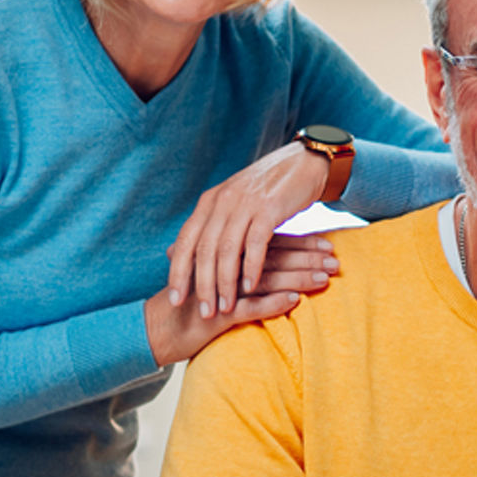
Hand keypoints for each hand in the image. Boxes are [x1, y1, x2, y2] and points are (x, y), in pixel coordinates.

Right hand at [148, 235, 337, 365]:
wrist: (154, 329)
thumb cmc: (192, 307)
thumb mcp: (220, 284)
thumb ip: (243, 269)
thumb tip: (275, 263)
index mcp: (229, 255)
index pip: (272, 244)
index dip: (301, 243)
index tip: (329, 243)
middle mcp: (227, 267)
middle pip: (274, 258)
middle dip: (308, 258)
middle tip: (337, 260)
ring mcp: (221, 289)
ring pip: (266, 279)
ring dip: (298, 278)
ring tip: (325, 278)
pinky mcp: (215, 313)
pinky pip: (247, 307)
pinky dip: (271, 303)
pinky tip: (294, 301)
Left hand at [167, 141, 331, 317]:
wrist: (304, 163)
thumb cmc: (266, 191)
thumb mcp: (231, 204)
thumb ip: (206, 227)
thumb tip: (172, 253)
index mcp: (210, 201)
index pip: (186, 241)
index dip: (178, 272)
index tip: (176, 300)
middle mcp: (223, 201)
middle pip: (204, 250)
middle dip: (202, 285)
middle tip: (204, 313)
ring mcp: (245, 203)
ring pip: (227, 250)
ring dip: (225, 283)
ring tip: (225, 308)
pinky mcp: (269, 208)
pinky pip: (255, 244)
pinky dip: (250, 268)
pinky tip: (249, 287)